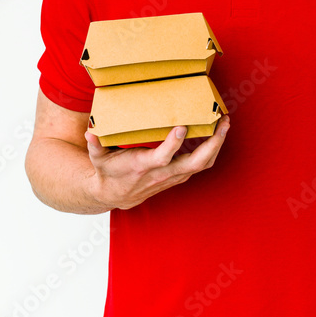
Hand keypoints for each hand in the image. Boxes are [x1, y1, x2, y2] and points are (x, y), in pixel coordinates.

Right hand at [83, 115, 229, 209]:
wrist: (113, 194)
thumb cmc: (107, 172)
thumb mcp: (97, 158)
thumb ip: (95, 145)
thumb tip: (90, 132)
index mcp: (143, 166)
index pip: (162, 158)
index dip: (173, 145)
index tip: (182, 127)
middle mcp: (162, 173)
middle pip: (194, 162)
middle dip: (212, 143)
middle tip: (222, 122)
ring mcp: (173, 175)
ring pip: (202, 164)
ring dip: (217, 145)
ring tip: (225, 123)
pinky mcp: (178, 174)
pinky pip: (200, 164)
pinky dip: (211, 149)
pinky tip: (216, 132)